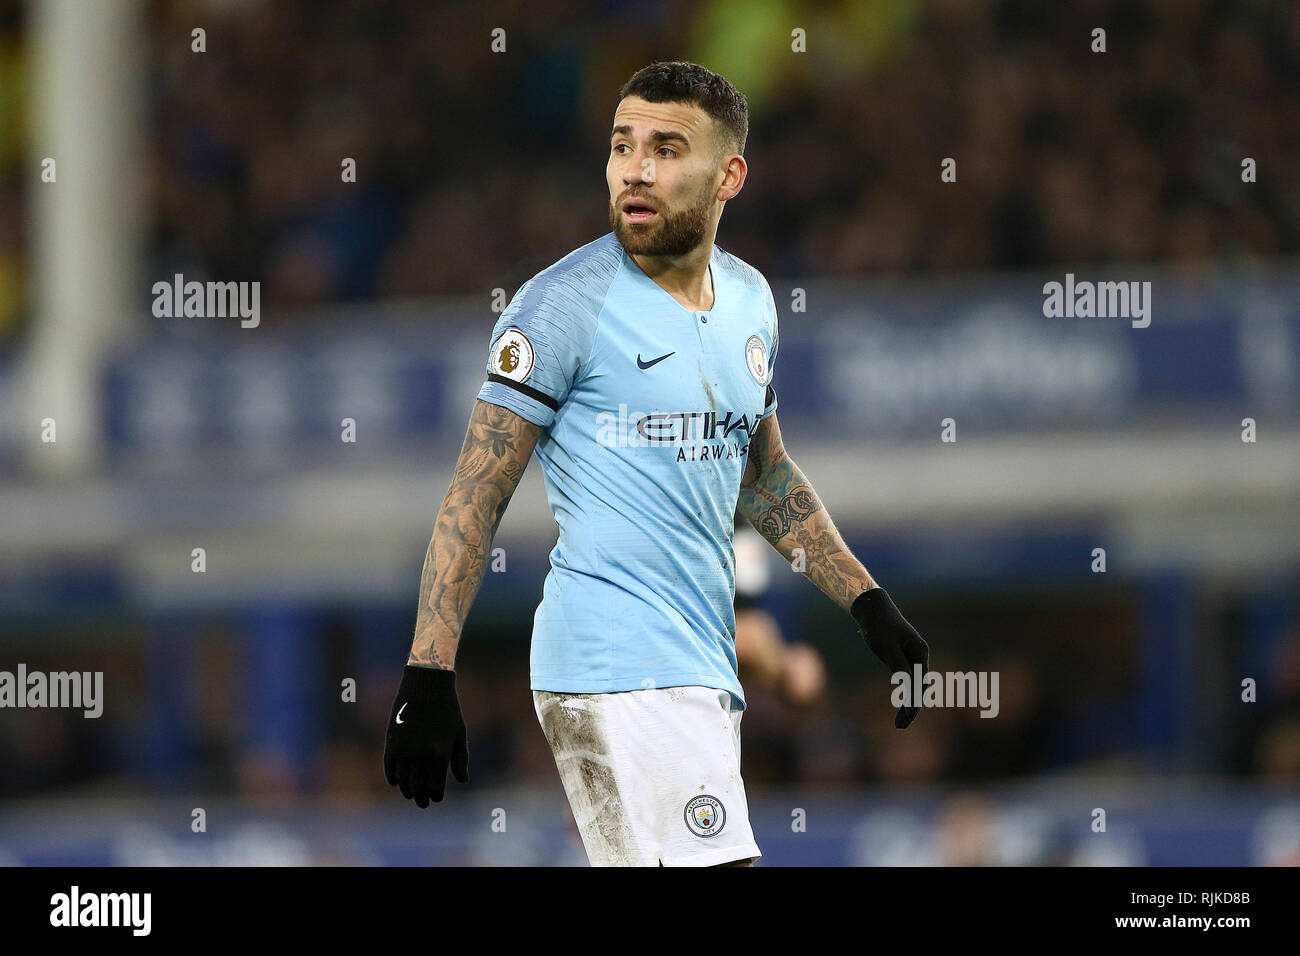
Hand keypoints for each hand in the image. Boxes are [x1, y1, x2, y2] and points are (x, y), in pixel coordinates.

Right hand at [384, 665, 469, 806]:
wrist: (426, 686)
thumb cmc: (448, 710)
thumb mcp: (459, 734)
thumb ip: (460, 759)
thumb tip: (462, 780)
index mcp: (440, 754)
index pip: (435, 786)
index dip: (435, 795)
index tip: (436, 798)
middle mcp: (420, 755)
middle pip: (418, 787)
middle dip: (421, 797)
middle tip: (422, 803)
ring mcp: (404, 750)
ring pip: (402, 781)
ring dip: (407, 790)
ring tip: (411, 794)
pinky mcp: (391, 743)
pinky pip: (389, 768)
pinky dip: (393, 778)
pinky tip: (397, 782)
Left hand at [850, 587, 929, 728]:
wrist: (873, 609)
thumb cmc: (879, 626)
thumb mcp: (886, 646)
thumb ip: (898, 665)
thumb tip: (906, 684)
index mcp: (920, 652)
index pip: (920, 682)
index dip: (914, 701)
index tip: (907, 716)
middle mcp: (921, 656)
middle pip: (920, 687)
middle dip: (912, 708)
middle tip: (900, 726)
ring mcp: (914, 658)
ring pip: (915, 686)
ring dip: (910, 704)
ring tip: (900, 724)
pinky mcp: (905, 660)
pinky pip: (909, 681)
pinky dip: (905, 695)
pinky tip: (902, 708)